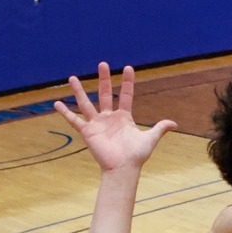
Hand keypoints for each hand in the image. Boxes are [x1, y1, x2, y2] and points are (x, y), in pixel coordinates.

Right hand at [54, 63, 175, 173]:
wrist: (123, 168)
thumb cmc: (136, 156)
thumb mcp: (150, 139)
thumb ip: (160, 129)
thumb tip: (174, 124)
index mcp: (124, 117)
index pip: (125, 95)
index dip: (127, 82)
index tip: (128, 68)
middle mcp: (109, 117)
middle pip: (104, 93)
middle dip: (103, 79)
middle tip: (102, 64)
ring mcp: (97, 123)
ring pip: (86, 103)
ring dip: (79, 91)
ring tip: (73, 77)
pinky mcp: (87, 132)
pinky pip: (74, 120)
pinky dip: (65, 113)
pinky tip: (56, 103)